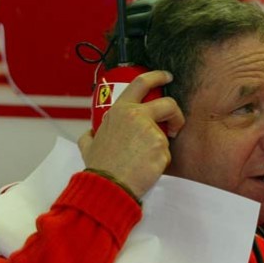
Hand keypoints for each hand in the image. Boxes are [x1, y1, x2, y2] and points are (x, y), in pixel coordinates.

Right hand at [78, 70, 184, 197]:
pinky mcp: (161, 147)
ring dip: (162, 145)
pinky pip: (166, 152)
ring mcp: (151, 131)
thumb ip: (91, 135)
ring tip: (147, 158)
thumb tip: (90, 134)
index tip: (166, 77)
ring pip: (166, 133)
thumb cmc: (100, 167)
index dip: (157, 76)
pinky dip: (160, 161)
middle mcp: (136, 116)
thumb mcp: (87, 145)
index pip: (141, 83)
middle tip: (174, 126)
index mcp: (120, 111)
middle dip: (176, 114)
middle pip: (169, 104)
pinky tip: (147, 168)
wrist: (108, 186)